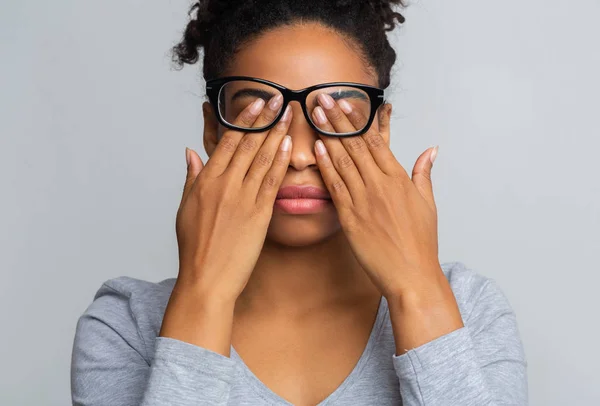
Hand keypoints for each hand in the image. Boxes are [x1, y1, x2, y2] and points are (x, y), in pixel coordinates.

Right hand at [160, 96, 292, 354]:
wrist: (207, 278)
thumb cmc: (195, 247)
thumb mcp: (185, 209)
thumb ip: (191, 178)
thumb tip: (191, 153)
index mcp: (205, 181)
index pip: (228, 142)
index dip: (244, 120)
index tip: (256, 103)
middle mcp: (225, 184)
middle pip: (248, 144)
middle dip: (265, 119)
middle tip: (278, 98)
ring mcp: (243, 198)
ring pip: (262, 158)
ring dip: (277, 134)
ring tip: (288, 114)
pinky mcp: (259, 214)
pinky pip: (272, 181)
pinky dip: (280, 161)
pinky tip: (289, 145)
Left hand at [311, 94, 442, 298]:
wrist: (412, 275)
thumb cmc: (420, 242)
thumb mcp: (427, 203)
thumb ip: (423, 174)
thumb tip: (431, 150)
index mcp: (398, 178)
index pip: (375, 140)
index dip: (358, 120)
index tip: (344, 102)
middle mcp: (380, 184)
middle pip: (355, 144)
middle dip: (337, 119)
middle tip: (321, 98)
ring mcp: (364, 200)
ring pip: (343, 161)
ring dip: (327, 135)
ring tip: (315, 115)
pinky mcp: (350, 218)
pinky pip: (336, 186)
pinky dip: (325, 166)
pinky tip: (316, 149)